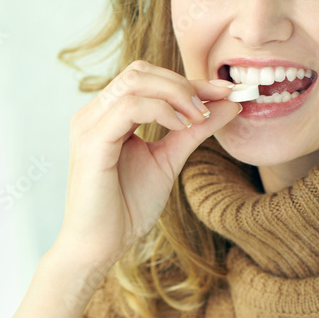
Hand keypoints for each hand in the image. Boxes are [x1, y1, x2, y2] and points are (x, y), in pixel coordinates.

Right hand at [51, 61, 239, 273]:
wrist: (99, 246)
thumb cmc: (125, 208)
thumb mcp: (168, 161)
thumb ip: (194, 131)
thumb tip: (229, 105)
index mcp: (108, 115)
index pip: (148, 79)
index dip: (190, 81)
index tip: (227, 91)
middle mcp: (94, 113)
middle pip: (141, 71)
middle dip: (185, 83)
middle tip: (216, 103)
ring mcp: (89, 125)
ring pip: (135, 81)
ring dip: (177, 94)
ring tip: (200, 118)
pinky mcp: (91, 141)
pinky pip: (129, 107)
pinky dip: (162, 110)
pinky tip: (182, 127)